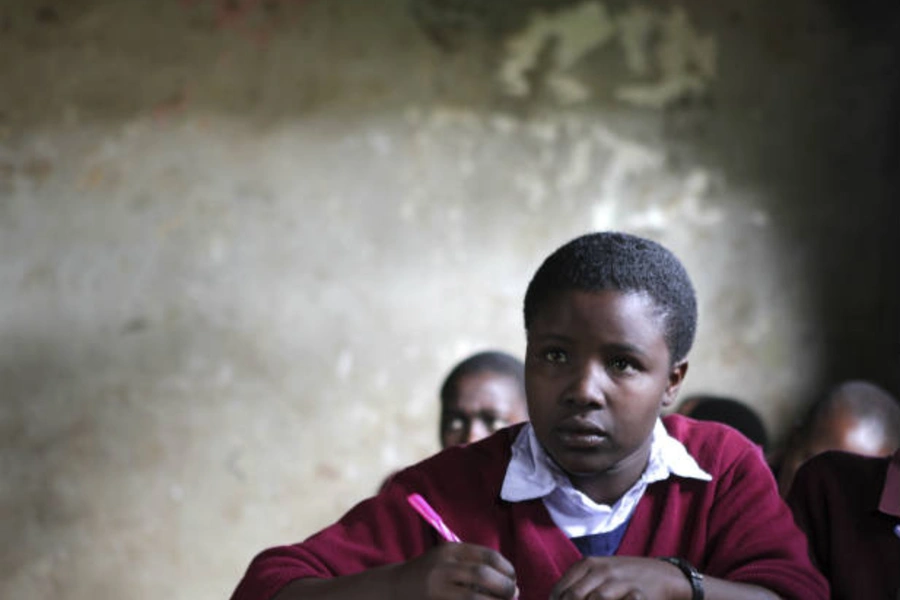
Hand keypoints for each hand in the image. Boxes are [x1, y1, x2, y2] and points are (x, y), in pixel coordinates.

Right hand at [390, 542, 518, 599]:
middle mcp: (443, 567)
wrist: (394, 587)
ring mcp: (437, 589)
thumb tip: (510, 581)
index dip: (506, 568)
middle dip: (504, 587)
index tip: (513, 578)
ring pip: (473, 598)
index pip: (487, 556)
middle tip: (514, 594)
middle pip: (482, 575)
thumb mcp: (448, 560)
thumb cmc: (430, 574)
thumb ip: (473, 564)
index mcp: (450, 551)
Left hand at [550, 556, 689, 599]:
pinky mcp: (637, 594)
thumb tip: (556, 599)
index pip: (560, 590)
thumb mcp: (600, 573)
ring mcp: (620, 581)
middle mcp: (602, 570)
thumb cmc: (625, 577)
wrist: (664, 575)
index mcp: (588, 564)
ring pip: (595, 599)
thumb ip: (579, 585)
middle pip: (574, 596)